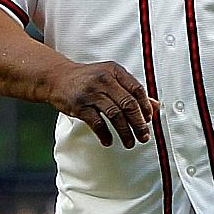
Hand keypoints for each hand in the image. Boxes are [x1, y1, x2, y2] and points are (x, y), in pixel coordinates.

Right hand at [41, 60, 159, 148]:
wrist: (57, 77)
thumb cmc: (87, 79)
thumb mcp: (110, 78)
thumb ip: (131, 90)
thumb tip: (155, 106)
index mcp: (114, 71)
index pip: (137, 90)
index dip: (146, 107)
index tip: (148, 120)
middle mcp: (104, 79)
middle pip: (128, 104)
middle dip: (139, 124)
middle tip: (144, 137)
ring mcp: (91, 92)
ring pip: (115, 115)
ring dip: (125, 132)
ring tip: (130, 143)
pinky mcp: (79, 105)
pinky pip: (97, 123)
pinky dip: (105, 134)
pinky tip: (109, 141)